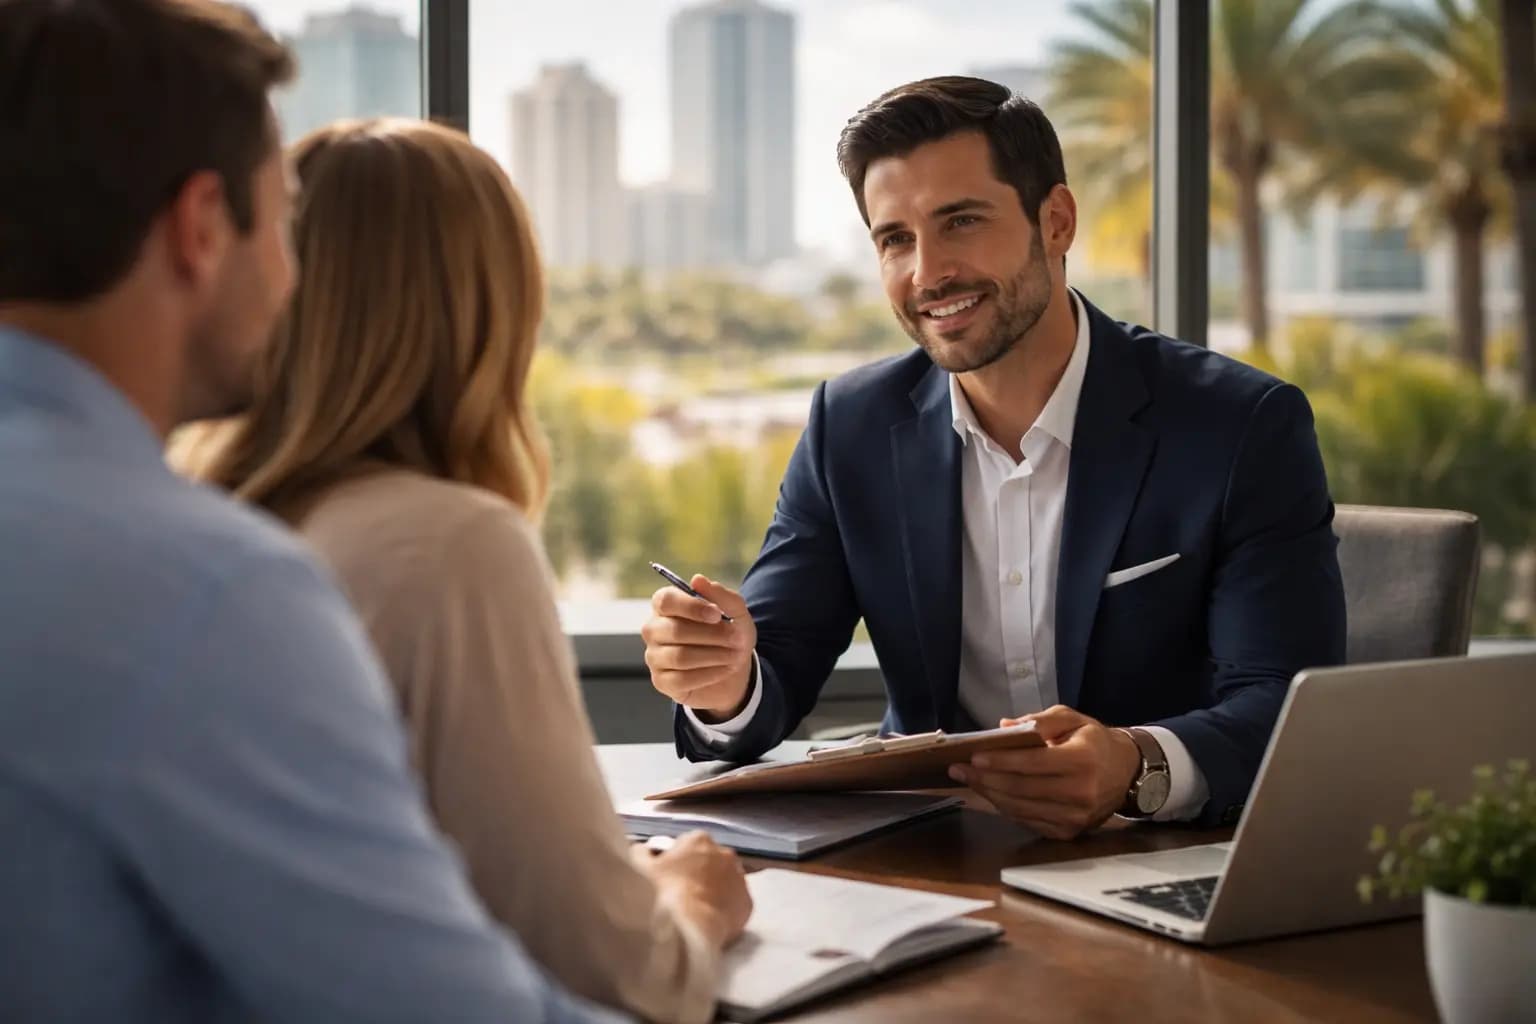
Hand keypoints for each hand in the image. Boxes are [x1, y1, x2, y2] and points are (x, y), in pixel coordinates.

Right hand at [640, 831, 752, 947]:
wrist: (687, 926)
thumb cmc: (661, 892)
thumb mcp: (639, 866)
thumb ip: (642, 852)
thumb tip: (645, 851)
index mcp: (699, 839)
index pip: (687, 845)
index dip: (676, 861)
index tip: (667, 876)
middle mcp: (725, 853)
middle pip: (710, 862)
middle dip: (698, 874)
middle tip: (682, 894)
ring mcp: (740, 879)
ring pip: (725, 882)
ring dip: (714, 891)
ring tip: (696, 910)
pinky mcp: (747, 904)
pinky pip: (735, 904)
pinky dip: (725, 910)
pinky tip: (710, 921)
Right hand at [642, 577, 755, 719]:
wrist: (733, 667)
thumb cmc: (729, 632)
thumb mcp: (735, 612)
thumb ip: (720, 594)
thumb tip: (697, 580)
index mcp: (666, 605)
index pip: (666, 600)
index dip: (691, 607)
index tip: (717, 614)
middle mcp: (653, 629)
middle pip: (674, 631)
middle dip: (711, 636)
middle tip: (736, 638)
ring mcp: (654, 656)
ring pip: (680, 657)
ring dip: (714, 656)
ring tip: (735, 655)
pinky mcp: (661, 681)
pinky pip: (682, 679)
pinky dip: (709, 674)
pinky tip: (724, 670)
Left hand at [947, 706, 1141, 839]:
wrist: (1126, 773)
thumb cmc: (1093, 742)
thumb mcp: (1072, 719)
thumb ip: (1040, 720)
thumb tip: (1004, 726)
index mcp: (1083, 761)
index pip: (1034, 763)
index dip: (1001, 761)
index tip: (974, 756)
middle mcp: (1081, 793)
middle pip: (1022, 788)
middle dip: (985, 779)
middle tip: (958, 769)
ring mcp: (1075, 817)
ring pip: (1021, 808)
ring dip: (989, 795)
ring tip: (968, 780)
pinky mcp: (1069, 833)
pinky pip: (1028, 821)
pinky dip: (1005, 807)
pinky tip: (990, 793)